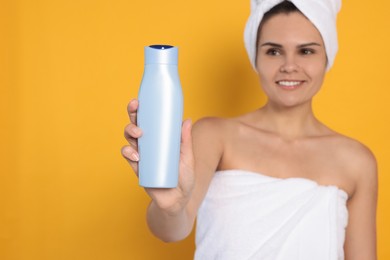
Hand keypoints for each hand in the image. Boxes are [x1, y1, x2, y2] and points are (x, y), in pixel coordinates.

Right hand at [121, 99, 194, 213]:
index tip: (139, 101)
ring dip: (130, 132)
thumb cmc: (184, 177)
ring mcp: (142, 156)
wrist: (178, 200)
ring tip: (139, 135)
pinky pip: (128, 157)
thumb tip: (186, 120)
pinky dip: (129, 154)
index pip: (148, 120)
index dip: (141, 109)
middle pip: (135, 125)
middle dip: (132, 115)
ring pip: (129, 139)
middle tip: (136, 109)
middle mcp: (148, 145)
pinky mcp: (138, 168)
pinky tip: (137, 156)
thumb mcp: (187, 157)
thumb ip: (186, 141)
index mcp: (159, 138)